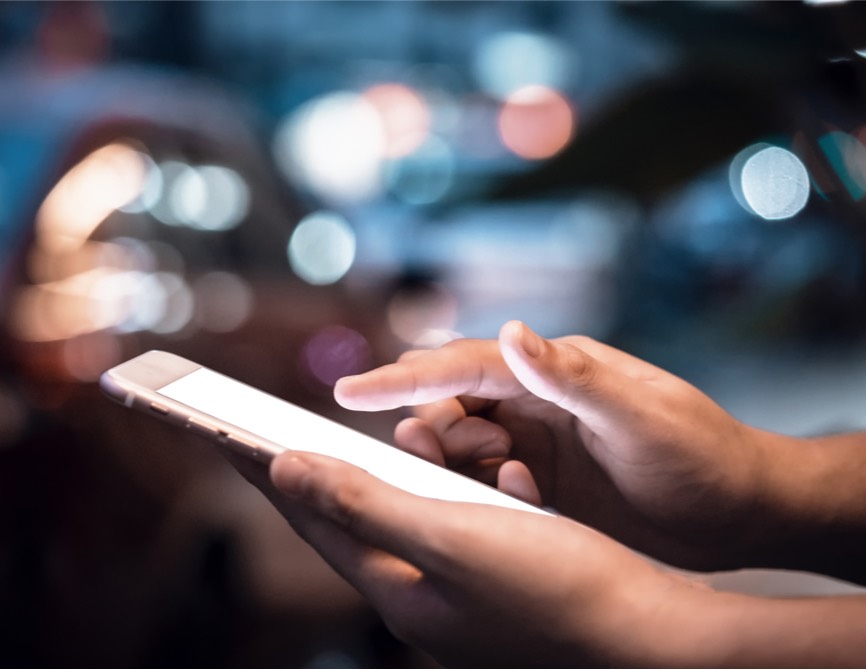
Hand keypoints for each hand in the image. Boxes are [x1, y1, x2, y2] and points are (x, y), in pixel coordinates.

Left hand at [256, 449, 701, 666]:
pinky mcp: (498, 587)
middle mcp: (422, 602)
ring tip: (332, 447)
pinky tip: (436, 473)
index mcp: (400, 593)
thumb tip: (282, 467)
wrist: (659, 635)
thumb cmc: (561, 586)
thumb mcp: (450, 536)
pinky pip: (446, 530)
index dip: (271, 473)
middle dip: (308, 477)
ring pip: (396, 526)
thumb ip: (364, 503)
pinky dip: (431, 494)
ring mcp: (461, 600)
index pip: (315, 522)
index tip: (226, 433)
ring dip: (366, 482)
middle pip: (347, 526)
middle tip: (264, 435)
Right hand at [335, 320, 772, 569]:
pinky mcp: (542, 483)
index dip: (403, 378)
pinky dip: (485, 492)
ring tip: (503, 477)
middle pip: (450, 404)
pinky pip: (485, 483)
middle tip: (441, 452)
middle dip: (430, 424)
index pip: (464, 365)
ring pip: (461, 445)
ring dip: (458, 461)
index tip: (351, 391)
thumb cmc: (701, 453)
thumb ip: (571, 376)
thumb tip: (512, 331)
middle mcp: (536, 401)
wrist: (741, 510)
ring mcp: (537, 442)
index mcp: (554, 371)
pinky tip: (523, 500)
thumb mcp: (639, 415)